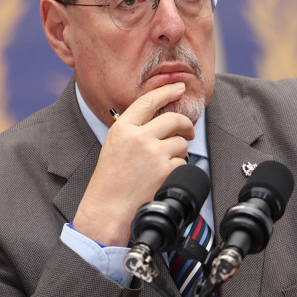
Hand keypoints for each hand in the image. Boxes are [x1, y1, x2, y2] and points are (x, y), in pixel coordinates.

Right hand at [72, 82, 194, 245]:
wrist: (108, 210)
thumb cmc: (110, 182)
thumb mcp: (114, 146)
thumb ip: (134, 130)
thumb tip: (163, 119)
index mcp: (122, 128)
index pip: (149, 101)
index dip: (167, 91)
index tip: (179, 87)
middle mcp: (138, 137)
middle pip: (174, 119)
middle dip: (185, 125)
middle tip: (188, 131)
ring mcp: (153, 153)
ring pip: (181, 142)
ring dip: (179, 152)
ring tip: (164, 164)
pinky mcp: (166, 170)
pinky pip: (183, 162)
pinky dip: (179, 169)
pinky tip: (164, 177)